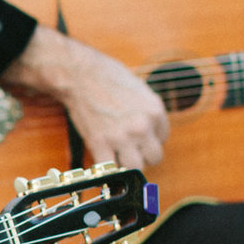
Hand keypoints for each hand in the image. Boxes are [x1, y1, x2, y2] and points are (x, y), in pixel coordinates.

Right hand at [6, 25, 168, 171]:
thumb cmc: (106, 75)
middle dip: (143, 155)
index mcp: (155, 111)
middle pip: (154, 157)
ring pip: (135, 168)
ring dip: (127, 165)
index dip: (150, 138)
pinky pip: (110, 169)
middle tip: (131, 150)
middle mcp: (142, 126)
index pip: (163, 138)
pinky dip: (107, 168)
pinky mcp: (100, 144)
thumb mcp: (139, 89)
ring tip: (118, 157)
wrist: (80, 74)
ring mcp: (122, 137)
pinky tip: (103, 158)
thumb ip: (147, 110)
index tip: (138, 136)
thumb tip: (149, 128)